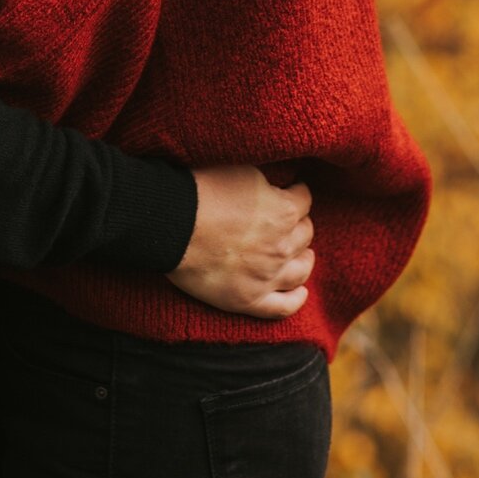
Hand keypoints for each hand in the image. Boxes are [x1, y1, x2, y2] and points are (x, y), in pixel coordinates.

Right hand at [169, 167, 314, 318]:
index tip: (291, 189)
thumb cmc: (205, 190)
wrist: (173, 223)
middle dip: (300, 223)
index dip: (297, 192)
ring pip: (301, 271)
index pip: (304, 200)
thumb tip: (278, 187)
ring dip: (304, 259)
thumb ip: (269, 183)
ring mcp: (267, 277)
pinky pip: (283, 307)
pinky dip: (296, 300)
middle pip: (305, 235)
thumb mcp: (244, 170)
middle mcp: (282, 246)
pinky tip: (300, 292)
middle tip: (290, 220)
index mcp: (284, 211)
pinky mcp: (249, 300)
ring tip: (301, 254)